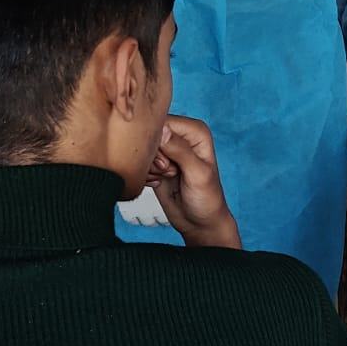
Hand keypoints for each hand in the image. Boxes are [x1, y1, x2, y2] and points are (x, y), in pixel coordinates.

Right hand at [146, 115, 240, 248]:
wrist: (200, 222)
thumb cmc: (208, 199)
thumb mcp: (198, 174)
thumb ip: (180, 151)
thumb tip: (161, 130)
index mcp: (195, 131)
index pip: (163, 122)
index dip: (158, 143)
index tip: (167, 163)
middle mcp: (180, 136)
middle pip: (148, 135)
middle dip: (153, 157)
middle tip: (168, 171)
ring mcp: (166, 149)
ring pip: (140, 150)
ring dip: (149, 168)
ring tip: (166, 177)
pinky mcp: (155, 163)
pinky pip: (138, 162)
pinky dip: (145, 175)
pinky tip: (158, 182)